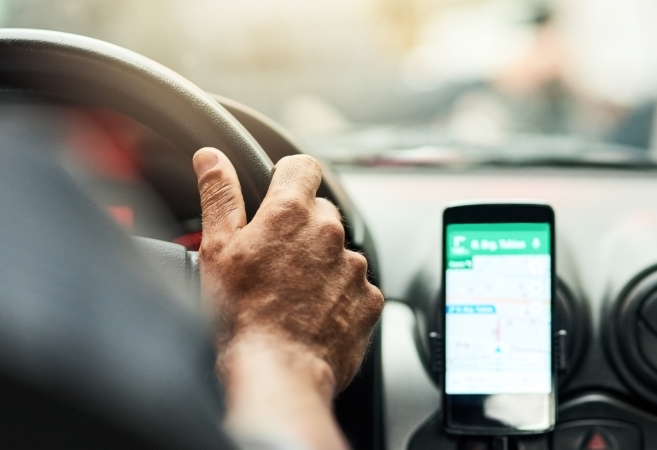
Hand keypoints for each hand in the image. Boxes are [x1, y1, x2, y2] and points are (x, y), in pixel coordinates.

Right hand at [193, 148, 383, 393]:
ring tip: (292, 294)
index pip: (302, 167)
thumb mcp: (217, 248)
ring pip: (339, 251)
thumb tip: (211, 157)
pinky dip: (339, 294)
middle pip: (321, 212)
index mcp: (292, 212)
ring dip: (321, 263)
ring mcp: (354, 267)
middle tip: (274, 259)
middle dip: (301, 228)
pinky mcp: (369, 299)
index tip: (276, 195)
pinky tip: (313, 314)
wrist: (277, 373)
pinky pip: (356, 286)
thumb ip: (219, 194)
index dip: (287, 177)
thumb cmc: (240, 315)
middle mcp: (331, 234)